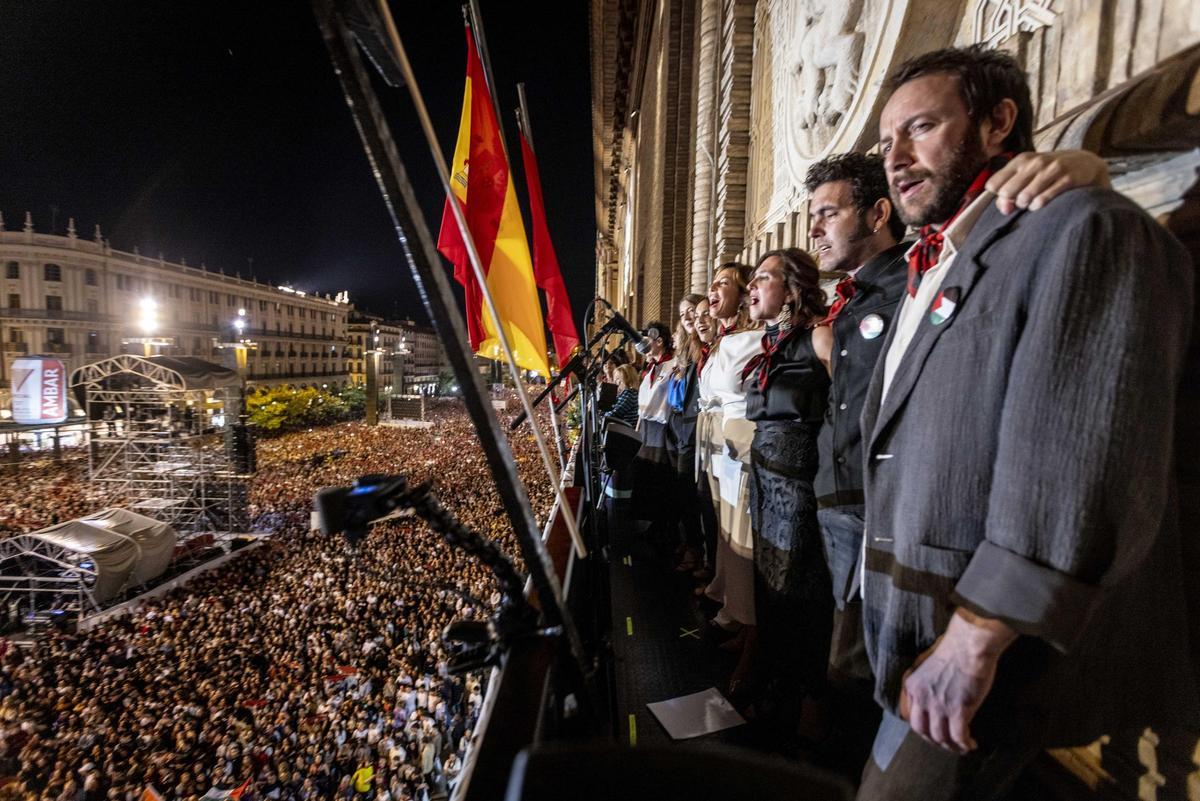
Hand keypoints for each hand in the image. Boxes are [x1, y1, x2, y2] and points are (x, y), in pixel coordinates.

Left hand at [898, 608, 1016, 752]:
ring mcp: (938, 705)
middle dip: (935, 741)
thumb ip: (926, 683)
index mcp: (912, 685)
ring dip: (951, 746)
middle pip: (922, 730)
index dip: (923, 728)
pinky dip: (965, 744)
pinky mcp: (958, 710)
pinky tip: (971, 744)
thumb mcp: (928, 666)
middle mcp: (921, 697)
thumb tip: (935, 697)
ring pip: (940, 737)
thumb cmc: (954, 649)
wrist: (969, 643)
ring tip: (962, 746)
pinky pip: (958, 736)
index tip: (934, 732)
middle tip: (947, 743)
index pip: (911, 716)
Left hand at [987, 150, 1110, 213]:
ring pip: (1024, 196)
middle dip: (1012, 202)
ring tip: (1032, 203)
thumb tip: (1003, 208)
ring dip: (1026, 205)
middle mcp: (1034, 163)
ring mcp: (1051, 169)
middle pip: (1006, 192)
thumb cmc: (1050, 174)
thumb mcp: (1028, 176)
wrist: (1086, 164)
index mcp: (1020, 160)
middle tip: (1022, 202)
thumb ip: (1009, 192)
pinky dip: (1039, 205)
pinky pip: (1043, 199)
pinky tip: (1041, 204)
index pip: (993, 184)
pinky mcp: (1067, 179)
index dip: (998, 196)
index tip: (1007, 199)